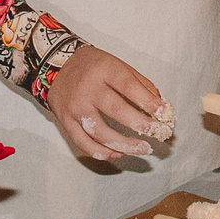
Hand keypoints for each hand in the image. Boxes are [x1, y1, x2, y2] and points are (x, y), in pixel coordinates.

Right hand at [44, 43, 169, 160]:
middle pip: (115, 110)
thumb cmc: (93, 67)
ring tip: (143, 149)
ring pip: (99, 132)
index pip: (128, 86)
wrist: (55, 66)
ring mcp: (75, 107)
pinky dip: (100, 152)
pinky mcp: (65, 121)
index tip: (164, 114)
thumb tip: (161, 106)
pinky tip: (116, 153)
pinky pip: (83, 142)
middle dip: (140, 124)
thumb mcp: (117, 64)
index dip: (147, 101)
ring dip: (124, 144)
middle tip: (158, 134)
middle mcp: (88, 88)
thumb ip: (140, 84)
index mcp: (104, 70)